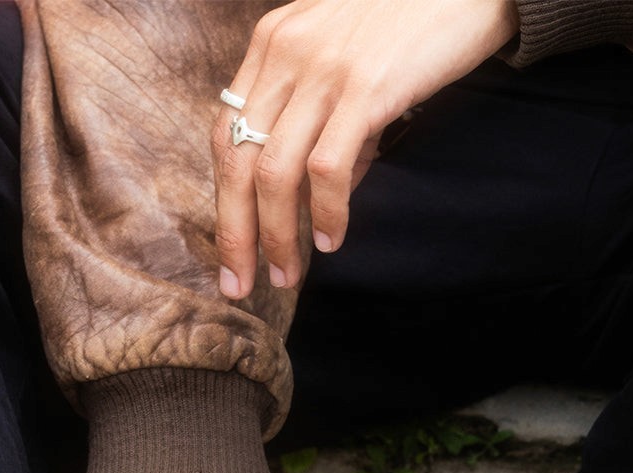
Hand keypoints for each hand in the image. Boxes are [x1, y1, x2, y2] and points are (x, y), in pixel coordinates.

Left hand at [212, 0, 518, 297]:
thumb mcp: (345, 68)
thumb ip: (321, 128)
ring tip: (288, 274)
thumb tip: (312, 203)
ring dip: (277, 235)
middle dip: (235, 233)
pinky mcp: (364, 86)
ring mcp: (322, 69)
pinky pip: (327, 167)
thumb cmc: (409, 27)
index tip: (232, 253)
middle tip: (240, 285)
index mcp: (271, 48)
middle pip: (237, 161)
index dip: (223, 202)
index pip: (227, 137)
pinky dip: (326, 213)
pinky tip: (332, 240)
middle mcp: (285, 54)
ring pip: (274, 172)